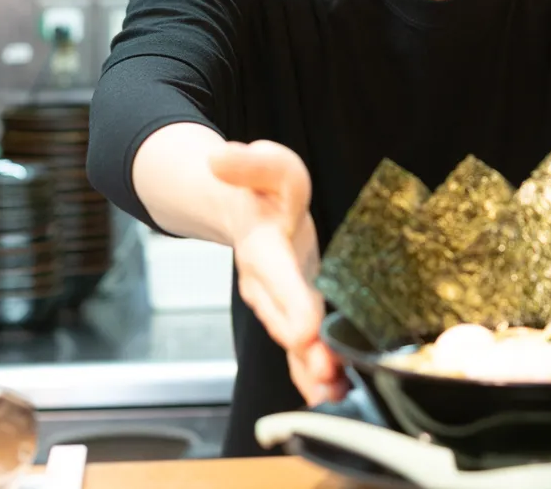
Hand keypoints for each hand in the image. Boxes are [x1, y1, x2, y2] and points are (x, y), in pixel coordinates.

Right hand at [210, 140, 344, 405]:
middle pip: (283, 316)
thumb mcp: (266, 165)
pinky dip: (311, 372)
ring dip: (308, 366)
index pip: (274, 270)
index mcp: (261, 241)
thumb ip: (252, 162)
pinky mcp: (291, 311)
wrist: (241, 211)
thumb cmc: (262, 190)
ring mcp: (277, 300)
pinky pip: (300, 346)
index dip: (289, 300)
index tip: (305, 329)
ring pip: (291, 338)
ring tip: (332, 392)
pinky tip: (330, 393)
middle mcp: (265, 279)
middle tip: (325, 372)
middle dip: (302, 346)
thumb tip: (219, 157)